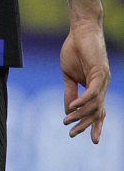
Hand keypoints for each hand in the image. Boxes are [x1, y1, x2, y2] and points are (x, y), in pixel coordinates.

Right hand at [61, 19, 109, 141]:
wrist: (81, 30)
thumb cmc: (74, 50)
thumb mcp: (68, 75)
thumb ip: (70, 92)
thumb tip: (68, 110)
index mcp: (96, 88)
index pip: (98, 111)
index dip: (95, 125)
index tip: (91, 140)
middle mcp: (102, 86)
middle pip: (98, 112)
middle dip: (87, 126)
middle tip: (73, 135)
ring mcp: (103, 80)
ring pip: (95, 104)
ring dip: (80, 114)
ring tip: (67, 120)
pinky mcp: (100, 72)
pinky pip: (92, 92)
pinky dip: (83, 101)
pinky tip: (73, 107)